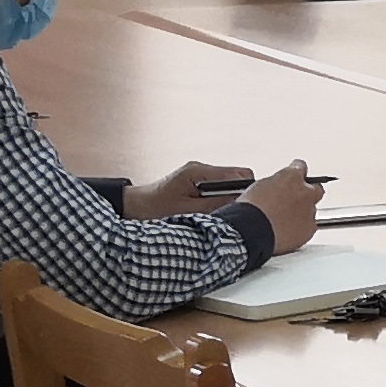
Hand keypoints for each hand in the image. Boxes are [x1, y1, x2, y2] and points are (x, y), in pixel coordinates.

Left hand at [123, 158, 252, 217]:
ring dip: (230, 201)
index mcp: (198, 172)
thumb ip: (214, 208)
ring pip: (229, 186)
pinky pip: (218, 190)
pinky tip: (215, 215)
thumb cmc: (152, 210)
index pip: (239, 175)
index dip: (251, 190)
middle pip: (238, 179)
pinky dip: (221, 202)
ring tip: (225, 217)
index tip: (253, 207)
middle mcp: (201, 170)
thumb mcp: (185, 212)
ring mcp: (199, 176)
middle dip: (242, 196)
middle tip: (239, 215)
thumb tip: (240, 206)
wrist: (132, 208)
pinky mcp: (196, 184)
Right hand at [219, 162, 322, 252]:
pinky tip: (287, 232)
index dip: (296, 172)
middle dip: (308, 192)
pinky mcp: (309, 229)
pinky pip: (309, 228)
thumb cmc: (250, 209)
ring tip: (285, 220)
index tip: (294, 175)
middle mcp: (305, 192)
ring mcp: (309, 211)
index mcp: (291, 176)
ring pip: (312, 210)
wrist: (252, 230)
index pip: (300, 167)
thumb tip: (275, 189)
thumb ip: (274, 184)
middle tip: (296, 199)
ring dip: (302, 213)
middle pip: (316, 188)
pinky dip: (301, 229)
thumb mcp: (258, 187)